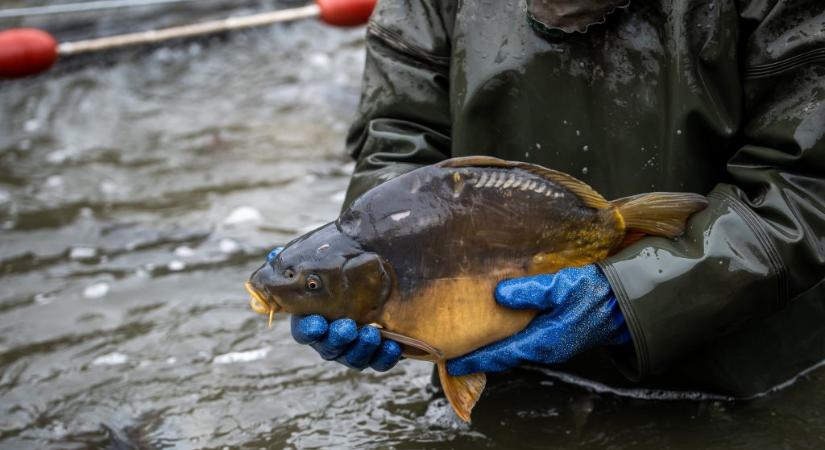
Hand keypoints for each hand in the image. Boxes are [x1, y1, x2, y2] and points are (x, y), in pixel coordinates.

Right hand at [266, 246, 401, 370]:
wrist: (377, 276)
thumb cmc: (340, 271)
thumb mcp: (320, 262)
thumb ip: (295, 261)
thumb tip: (274, 255)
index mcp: (313, 319)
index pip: (304, 331)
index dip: (309, 330)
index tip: (318, 323)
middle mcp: (331, 338)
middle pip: (328, 348)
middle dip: (338, 340)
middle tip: (348, 327)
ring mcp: (353, 348)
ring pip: (354, 358)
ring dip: (361, 349)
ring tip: (372, 334)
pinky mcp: (377, 352)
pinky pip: (379, 361)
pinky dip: (385, 357)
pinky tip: (392, 345)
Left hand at [446, 264, 630, 375]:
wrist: (625, 302)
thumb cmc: (595, 294)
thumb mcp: (563, 286)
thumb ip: (531, 291)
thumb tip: (499, 294)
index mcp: (543, 341)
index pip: (500, 355)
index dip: (474, 358)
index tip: (450, 362)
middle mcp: (544, 349)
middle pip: (502, 356)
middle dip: (478, 354)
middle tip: (451, 350)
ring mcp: (550, 345)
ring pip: (512, 350)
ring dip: (491, 347)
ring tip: (468, 339)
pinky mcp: (554, 336)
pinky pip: (522, 342)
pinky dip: (505, 339)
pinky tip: (496, 326)